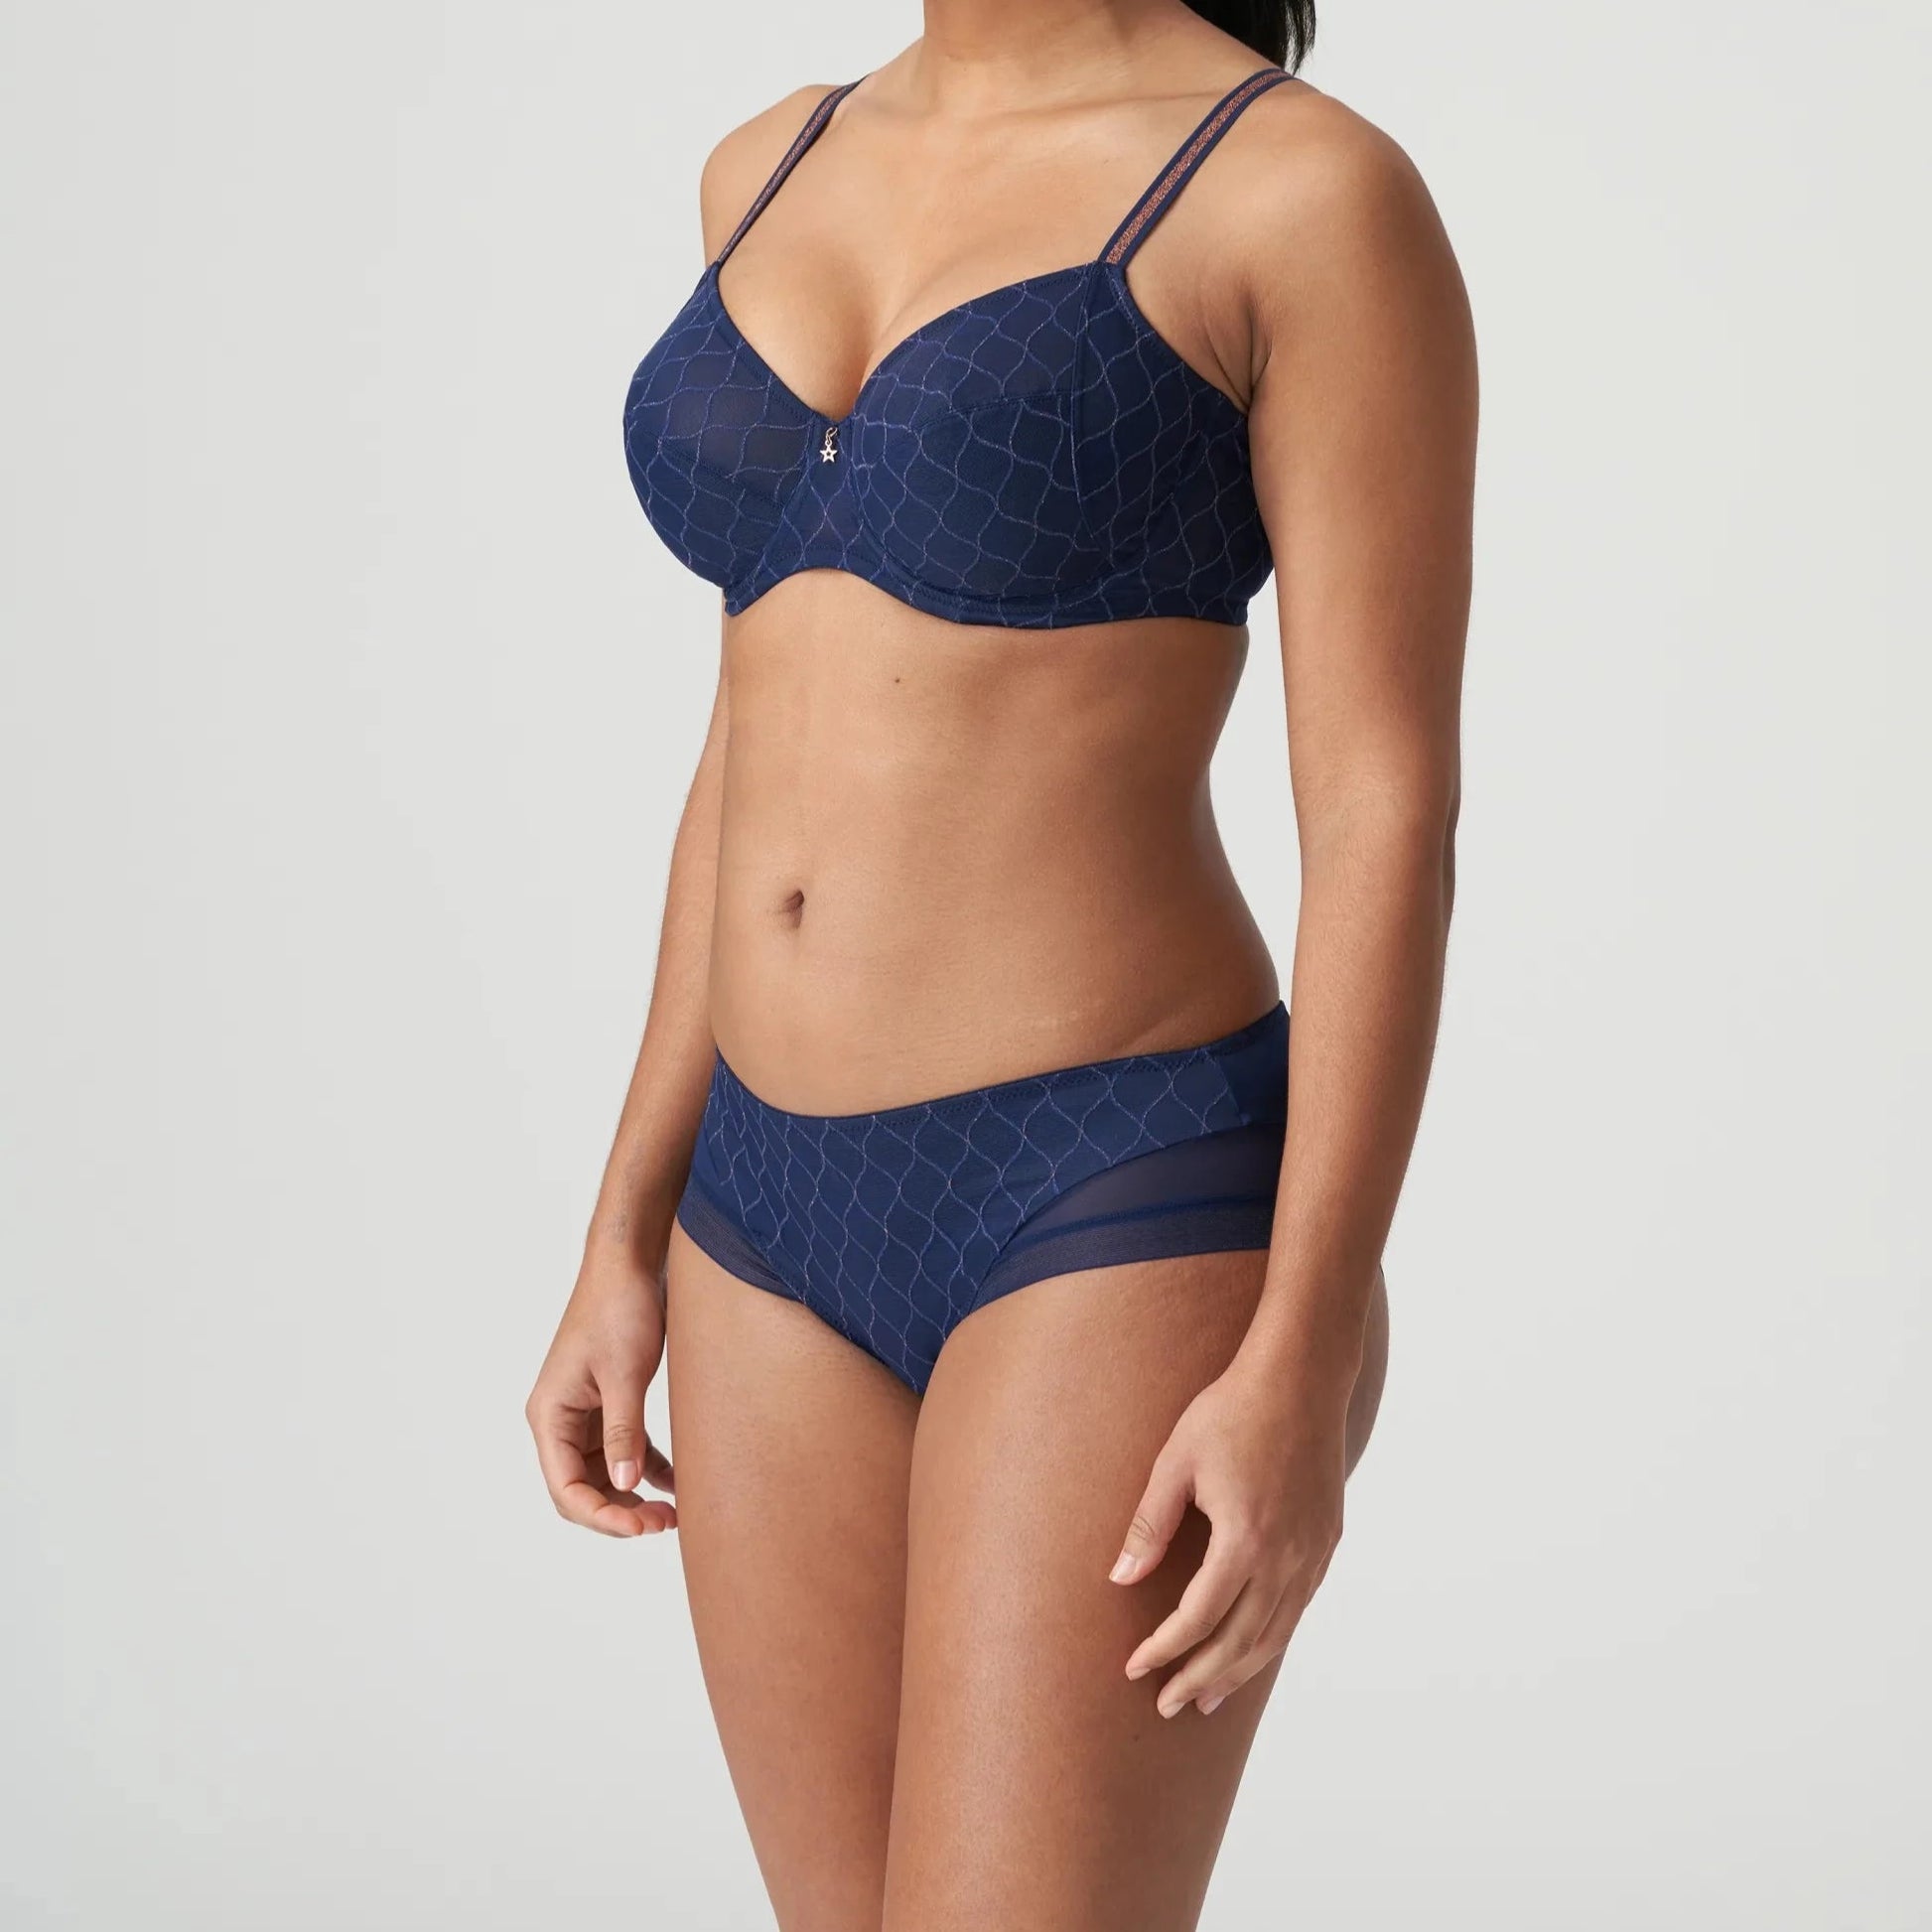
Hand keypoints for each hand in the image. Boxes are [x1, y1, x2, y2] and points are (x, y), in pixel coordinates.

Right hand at [526, 1244, 676, 1537]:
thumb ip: (623, 1432)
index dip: (603, 1517)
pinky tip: (678, 1483)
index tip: (644, 1527)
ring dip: (633, 1496)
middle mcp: (560, 1419)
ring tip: (674, 1512)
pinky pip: (625, 1449)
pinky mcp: (609, 1402)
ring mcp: (584, 1412)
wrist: (631, 1263)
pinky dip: (647, 1468)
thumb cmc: (619, 1309)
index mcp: (549, 1415)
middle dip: (619, 1513)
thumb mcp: (624, 1374)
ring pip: (605, 1474)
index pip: (566, 1489)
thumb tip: (626, 1488)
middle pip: (582, 1489)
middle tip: (665, 1524)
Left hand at [1110, 1352, 1349, 1716]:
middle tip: (1167, 1706)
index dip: (1165, 1650)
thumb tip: (1121, 1578)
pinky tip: (1252, 1649)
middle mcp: (1285, 1558)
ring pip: (1275, 1634)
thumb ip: (1150, 1524)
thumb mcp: (1176, 1461)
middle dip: (1200, 1678)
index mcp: (1244, 1540)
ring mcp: (1312, 1553)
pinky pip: (1298, 1609)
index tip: (1135, 1668)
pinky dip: (1271, 1639)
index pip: (1199, 1619)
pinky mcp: (1326, 1542)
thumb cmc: (1230, 1411)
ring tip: (1207, 1699)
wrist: (1301, 1379)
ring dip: (1239, 1672)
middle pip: (1241, 1642)